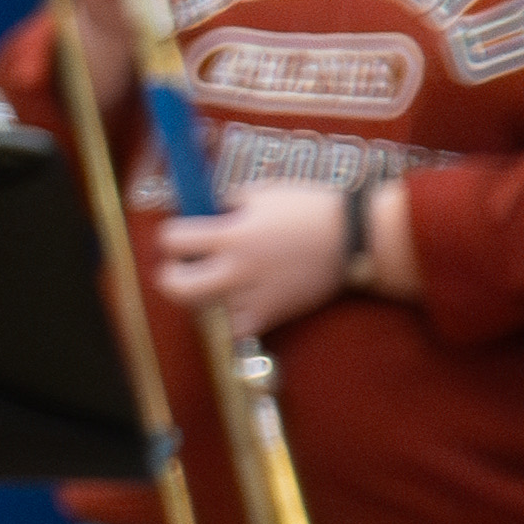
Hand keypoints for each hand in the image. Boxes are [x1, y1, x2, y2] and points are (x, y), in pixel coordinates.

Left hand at [150, 186, 354, 336]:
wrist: (353, 238)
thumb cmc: (309, 209)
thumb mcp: (262, 193)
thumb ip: (229, 205)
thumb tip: (208, 213)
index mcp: (231, 233)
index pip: (172, 240)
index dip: (171, 237)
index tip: (180, 237)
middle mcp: (236, 268)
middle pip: (174, 286)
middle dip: (170, 276)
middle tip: (181, 269)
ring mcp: (252, 295)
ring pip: (204, 310)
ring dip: (207, 297)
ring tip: (221, 283)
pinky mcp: (272, 314)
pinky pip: (237, 329)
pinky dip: (234, 321)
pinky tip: (241, 304)